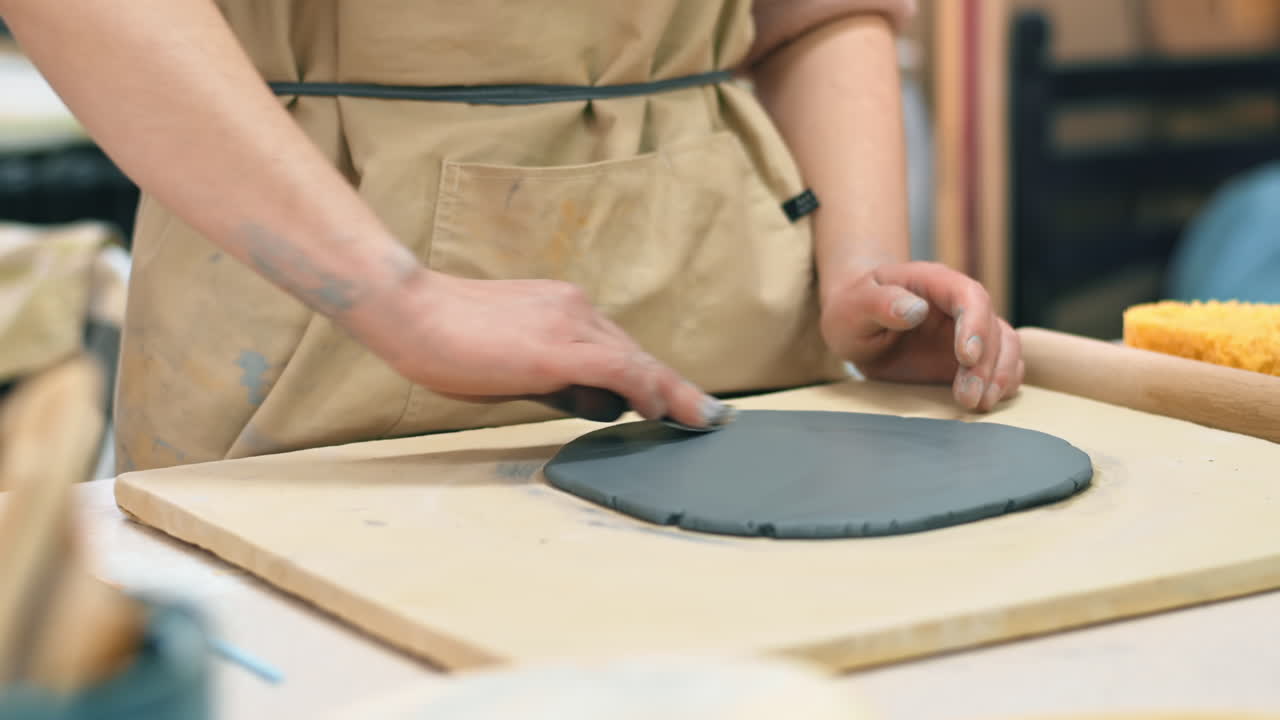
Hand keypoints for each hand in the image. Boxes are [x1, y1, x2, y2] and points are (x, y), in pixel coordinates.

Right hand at [358, 270, 731, 427]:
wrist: (412, 312)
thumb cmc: (448, 338)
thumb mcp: (514, 358)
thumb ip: (556, 377)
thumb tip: (596, 402)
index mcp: (563, 308)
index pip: (620, 347)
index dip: (656, 376)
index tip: (681, 400)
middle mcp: (575, 309)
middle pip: (637, 354)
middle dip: (676, 389)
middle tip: (710, 417)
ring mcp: (568, 325)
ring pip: (636, 361)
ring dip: (672, 393)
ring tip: (702, 420)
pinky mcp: (556, 350)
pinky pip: (617, 370)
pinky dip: (646, 390)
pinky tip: (661, 412)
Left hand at [820, 262, 1023, 410]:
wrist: (857, 324)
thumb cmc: (853, 309)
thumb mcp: (854, 305)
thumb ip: (879, 303)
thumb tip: (915, 310)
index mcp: (934, 282)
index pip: (969, 295)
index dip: (975, 324)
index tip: (966, 357)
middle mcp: (959, 305)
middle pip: (993, 327)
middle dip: (986, 364)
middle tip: (968, 397)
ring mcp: (968, 330)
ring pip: (1006, 347)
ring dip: (999, 376)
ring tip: (977, 404)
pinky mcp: (970, 357)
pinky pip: (1001, 365)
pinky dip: (1001, 383)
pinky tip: (986, 401)